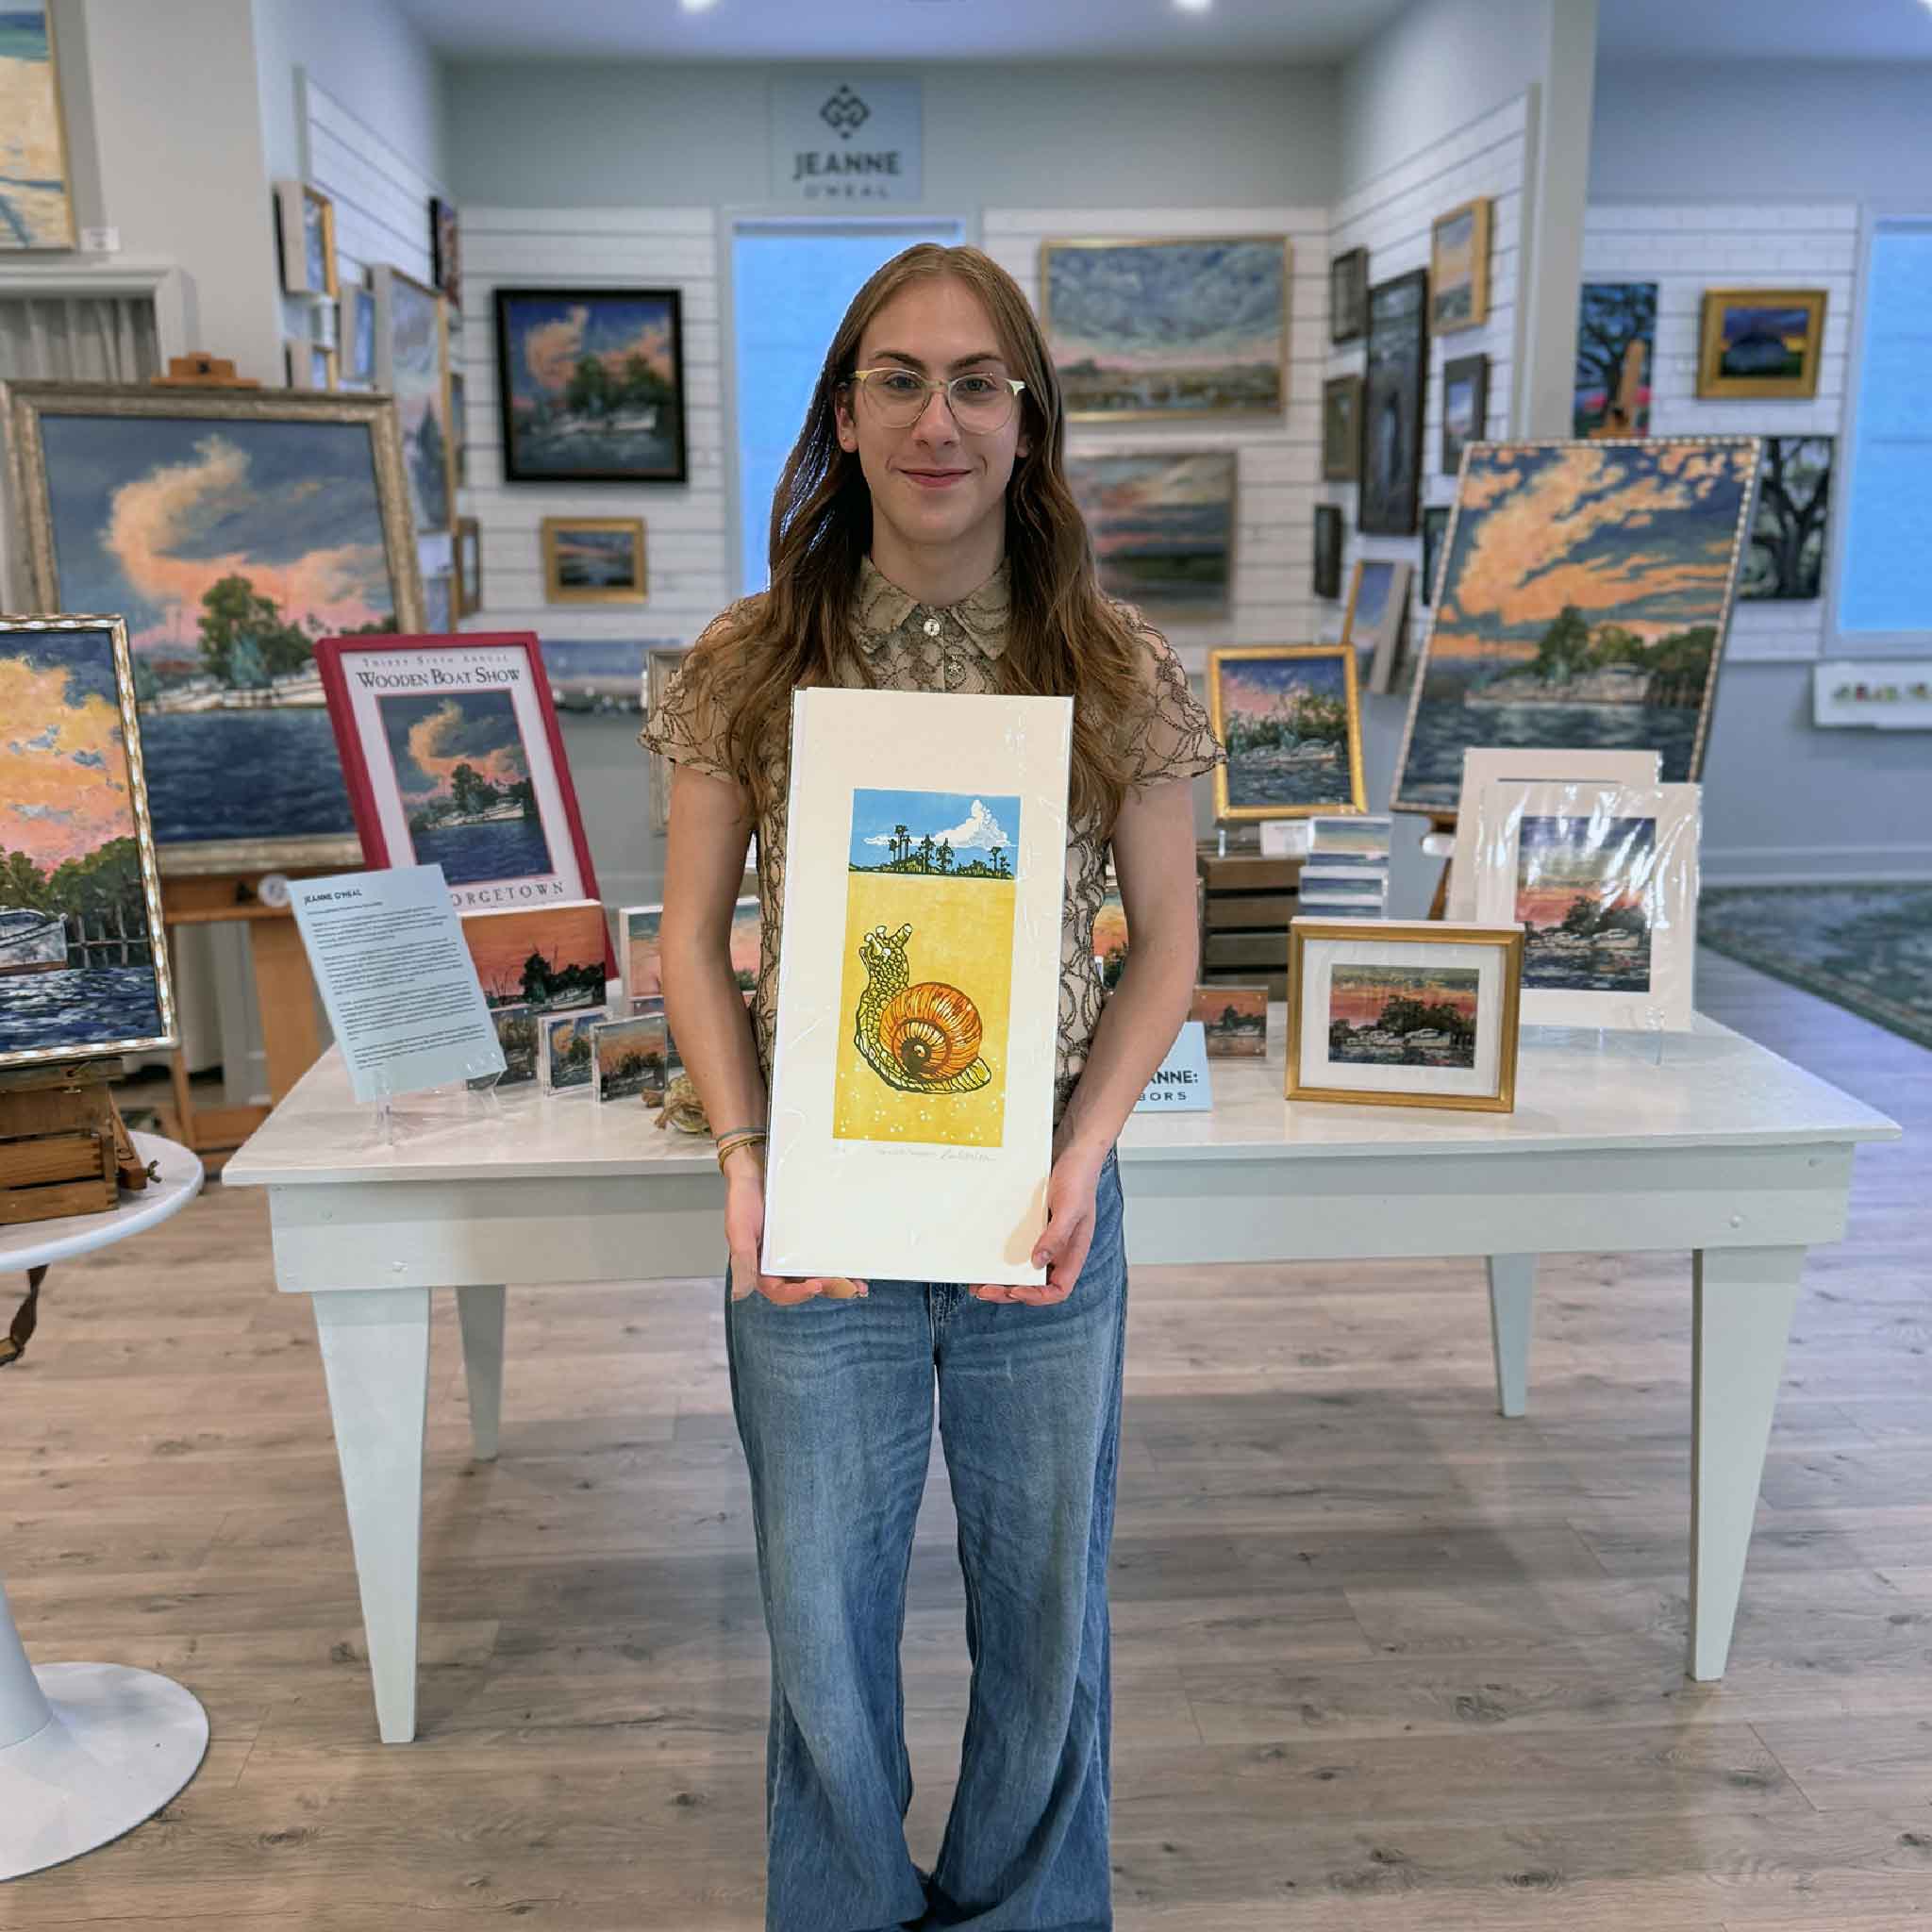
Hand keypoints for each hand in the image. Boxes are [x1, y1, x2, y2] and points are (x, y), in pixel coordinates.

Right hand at [724, 1161, 866, 1304]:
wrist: (755, 1169)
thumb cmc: (743, 1198)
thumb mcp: (739, 1230)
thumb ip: (742, 1261)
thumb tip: (740, 1294)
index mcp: (758, 1268)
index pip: (779, 1292)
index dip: (797, 1294)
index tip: (814, 1286)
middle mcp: (777, 1264)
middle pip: (803, 1286)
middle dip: (826, 1289)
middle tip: (845, 1286)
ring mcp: (794, 1252)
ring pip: (817, 1274)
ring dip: (837, 1282)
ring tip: (857, 1285)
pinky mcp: (808, 1238)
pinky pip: (823, 1254)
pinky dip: (838, 1263)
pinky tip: (855, 1267)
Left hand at [968, 1144, 1105, 1305]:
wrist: (1074, 1153)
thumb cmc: (1079, 1179)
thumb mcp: (1070, 1208)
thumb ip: (1057, 1236)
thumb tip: (1038, 1262)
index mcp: (1073, 1253)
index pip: (1058, 1289)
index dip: (1037, 1296)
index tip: (1014, 1290)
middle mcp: (1058, 1252)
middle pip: (1035, 1285)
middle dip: (1008, 1291)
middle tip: (983, 1289)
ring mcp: (1044, 1241)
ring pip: (1022, 1271)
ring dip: (1001, 1279)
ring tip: (977, 1282)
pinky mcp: (1032, 1230)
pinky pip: (1016, 1250)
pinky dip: (1000, 1258)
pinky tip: (984, 1257)